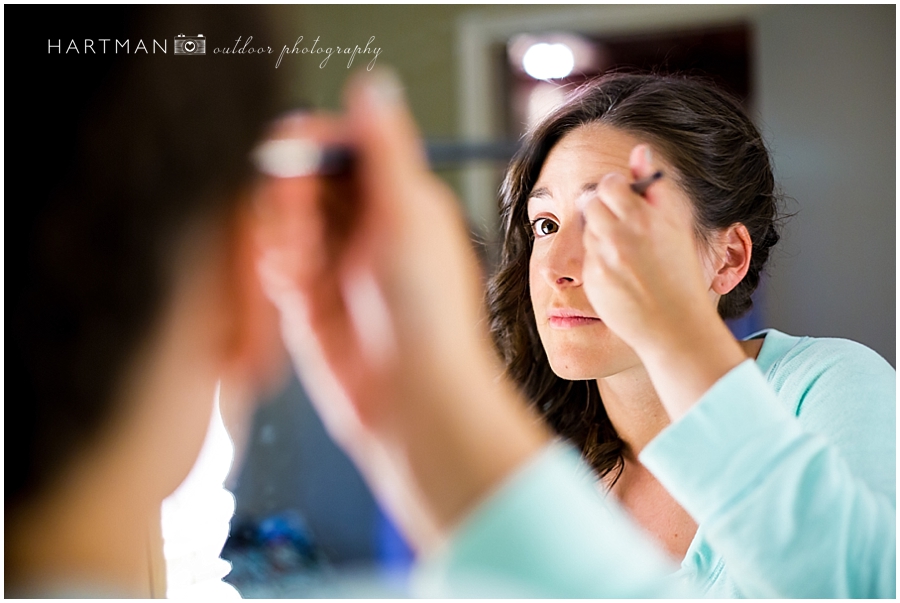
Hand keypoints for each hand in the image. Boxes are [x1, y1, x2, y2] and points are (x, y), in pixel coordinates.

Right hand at [254, 70, 546, 549]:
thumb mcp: (408, 219)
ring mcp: (331, 264)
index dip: (308, 145)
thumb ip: (384, 151)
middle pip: (299, 180)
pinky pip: (269, 268)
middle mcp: (362, 227)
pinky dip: (270, 272)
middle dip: (287, 197)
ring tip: (297, 270)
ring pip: (278, 222)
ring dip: (277, 237)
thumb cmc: (430, 317)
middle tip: (297, 230)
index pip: (339, 145)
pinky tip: (289, 290)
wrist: (415, 404)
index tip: (289, 154)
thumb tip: (372, 85)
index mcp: (397, 198)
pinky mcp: (305, 303)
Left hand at [580, 144, 712, 352]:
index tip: (622, 200)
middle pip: (590, 204)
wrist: (674, 324)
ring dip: (600, 237)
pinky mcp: (593, 280)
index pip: (608, 184)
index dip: (614, 190)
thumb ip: (655, 186)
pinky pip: (586, 259)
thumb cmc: (678, 271)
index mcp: (644, 217)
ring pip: (587, 232)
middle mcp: (621, 236)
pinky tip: (620, 275)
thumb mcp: (675, 224)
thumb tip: (639, 150)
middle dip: (601, 210)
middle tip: (618, 226)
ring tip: (625, 254)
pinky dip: (599, 263)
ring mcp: (605, 259)